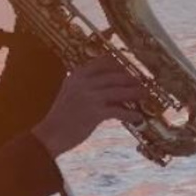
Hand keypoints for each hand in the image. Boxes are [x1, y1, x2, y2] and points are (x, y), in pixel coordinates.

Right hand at [32, 57, 146, 157]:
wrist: (50, 133)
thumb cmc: (61, 115)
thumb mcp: (70, 92)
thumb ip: (86, 84)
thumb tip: (109, 85)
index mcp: (78, 75)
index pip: (103, 62)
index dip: (119, 65)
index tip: (129, 69)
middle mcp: (84, 82)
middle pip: (115, 76)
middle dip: (131, 79)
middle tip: (141, 83)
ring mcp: (90, 97)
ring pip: (119, 91)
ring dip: (135, 93)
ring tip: (144, 94)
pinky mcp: (95, 113)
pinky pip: (118, 111)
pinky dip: (130, 114)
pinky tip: (137, 117)